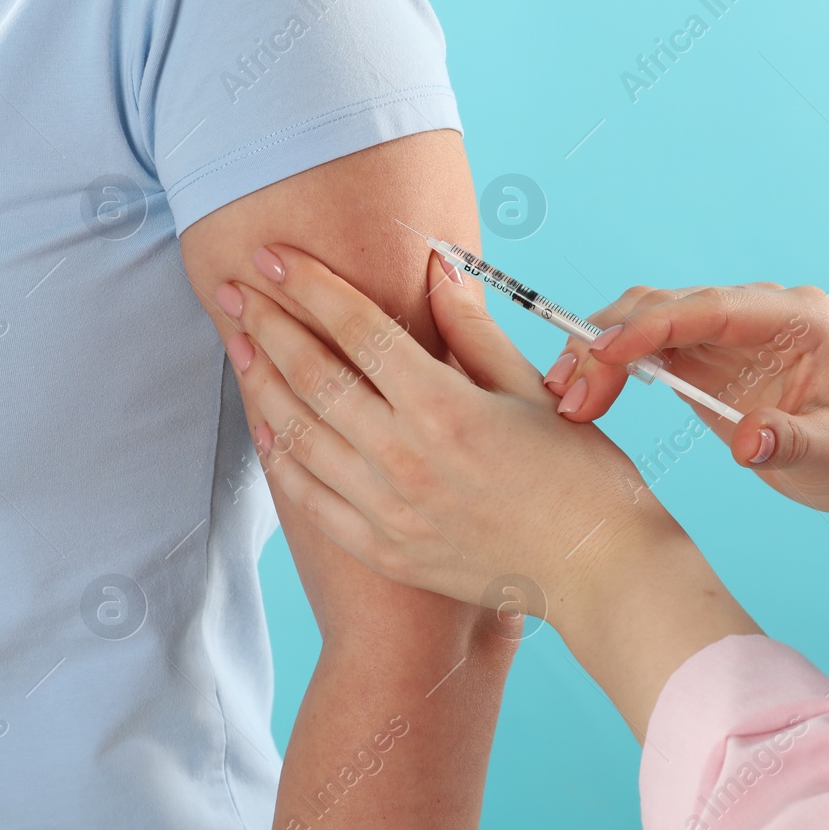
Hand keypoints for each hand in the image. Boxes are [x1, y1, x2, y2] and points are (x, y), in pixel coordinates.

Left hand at [215, 246, 686, 611]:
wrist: (594, 572)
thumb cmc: (578, 476)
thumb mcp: (530, 390)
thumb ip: (472, 330)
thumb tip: (436, 265)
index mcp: (443, 407)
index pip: (358, 330)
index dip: (310, 286)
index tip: (273, 256)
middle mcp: (403, 456)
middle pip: (313, 376)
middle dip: (267, 325)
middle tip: (233, 291)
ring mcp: (387, 508)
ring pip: (299, 434)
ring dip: (262, 384)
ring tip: (239, 345)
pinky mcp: (381, 548)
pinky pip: (309, 497)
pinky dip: (281, 456)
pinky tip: (265, 425)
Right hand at [541, 284, 828, 531]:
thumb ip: (789, 442)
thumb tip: (747, 444)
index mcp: (795, 318)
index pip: (711, 308)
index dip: (653, 325)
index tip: (605, 350)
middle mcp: (756, 312)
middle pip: (666, 306)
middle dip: (610, 341)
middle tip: (573, 392)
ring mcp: (726, 331)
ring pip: (646, 319)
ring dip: (599, 349)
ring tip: (567, 393)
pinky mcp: (704, 356)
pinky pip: (646, 347)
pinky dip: (610, 364)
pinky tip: (584, 390)